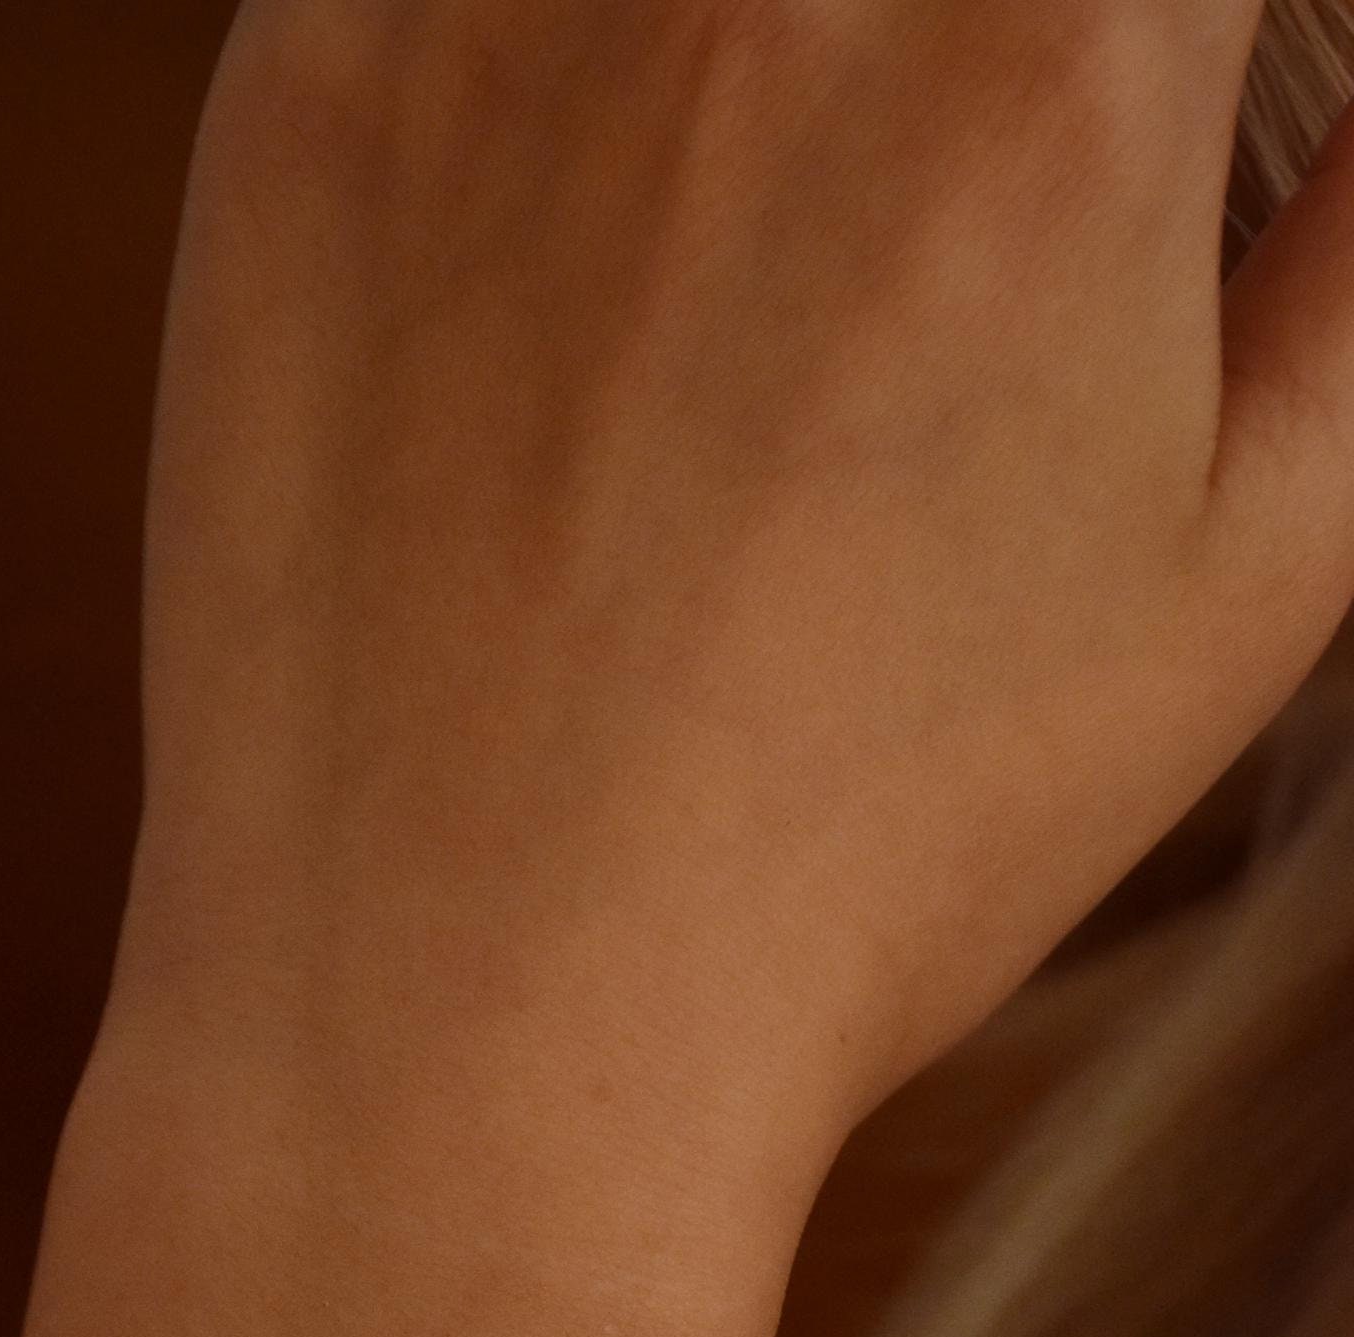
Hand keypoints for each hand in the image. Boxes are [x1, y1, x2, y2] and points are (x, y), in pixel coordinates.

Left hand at [112, 0, 1353, 1151]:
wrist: (471, 1019)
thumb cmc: (863, 852)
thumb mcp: (1243, 576)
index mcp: (1061, 53)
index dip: (1149, 47)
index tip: (1109, 131)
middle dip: (960, 63)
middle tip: (912, 240)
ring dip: (751, 70)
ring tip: (740, 281)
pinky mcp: (314, 72)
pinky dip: (552, 60)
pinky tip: (569, 262)